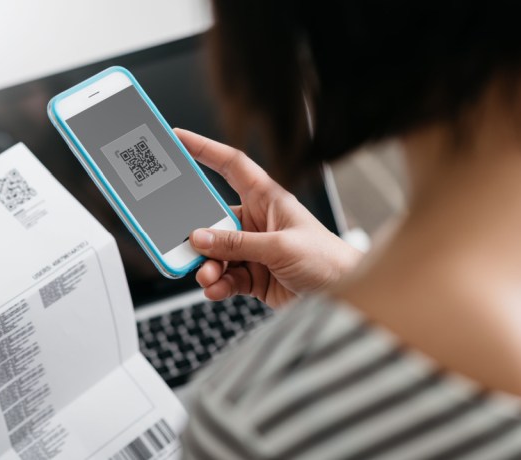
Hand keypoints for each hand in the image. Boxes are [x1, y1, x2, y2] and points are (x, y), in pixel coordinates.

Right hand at [175, 129, 361, 306]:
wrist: (342, 295)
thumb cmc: (327, 259)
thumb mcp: (281, 247)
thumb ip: (238, 244)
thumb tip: (201, 238)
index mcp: (267, 199)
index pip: (231, 166)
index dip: (205, 149)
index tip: (178, 138)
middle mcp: (257, 221)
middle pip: (214, 219)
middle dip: (199, 234)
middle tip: (185, 245)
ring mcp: (253, 249)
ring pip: (216, 253)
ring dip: (208, 266)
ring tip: (208, 277)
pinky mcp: (253, 275)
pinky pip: (225, 277)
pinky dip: (217, 284)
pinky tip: (216, 289)